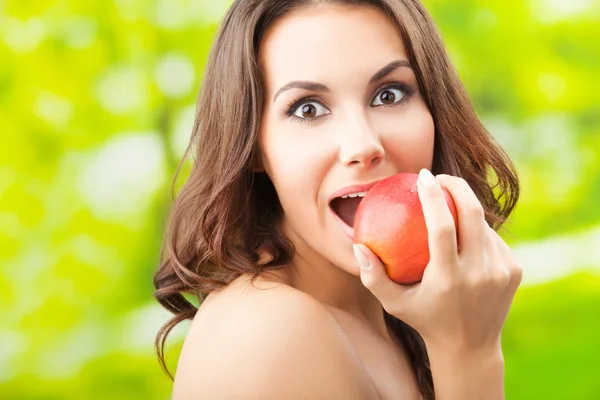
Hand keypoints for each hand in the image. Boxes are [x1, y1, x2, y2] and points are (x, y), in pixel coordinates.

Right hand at [354, 169, 521, 351]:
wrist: (470, 348)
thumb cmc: (424, 319)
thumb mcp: (393, 304)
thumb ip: (372, 277)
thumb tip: (358, 245)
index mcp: (448, 279)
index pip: (442, 227)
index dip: (434, 196)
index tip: (423, 176)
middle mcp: (479, 273)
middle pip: (473, 213)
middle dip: (456, 185)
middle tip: (438, 178)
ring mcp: (500, 271)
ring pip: (484, 225)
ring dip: (465, 210)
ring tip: (447, 205)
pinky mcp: (514, 271)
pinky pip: (493, 238)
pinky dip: (477, 230)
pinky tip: (463, 233)